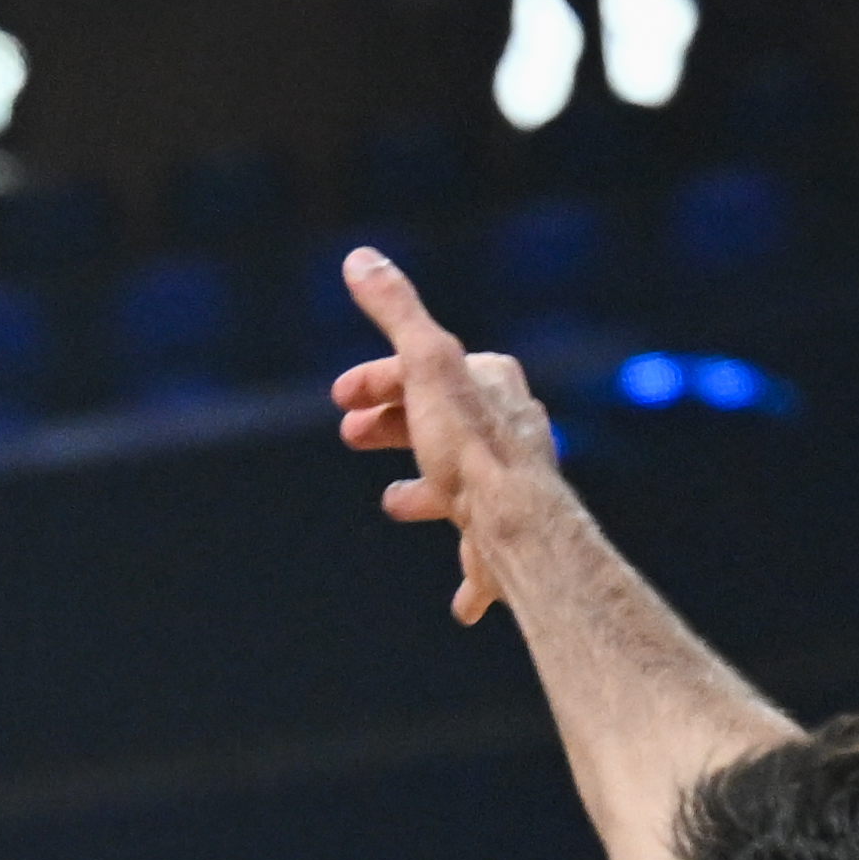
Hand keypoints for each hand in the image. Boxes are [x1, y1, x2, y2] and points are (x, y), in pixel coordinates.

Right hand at [332, 247, 560, 626]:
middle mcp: (510, 430)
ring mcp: (512, 487)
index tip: (341, 401)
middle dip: (395, 425)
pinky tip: (462, 603)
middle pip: (441, 421)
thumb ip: (397, 311)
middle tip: (353, 436)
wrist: (517, 526)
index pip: (426, 369)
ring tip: (393, 503)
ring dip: (426, 490)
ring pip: (463, 483)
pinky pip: (487, 557)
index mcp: (491, 385)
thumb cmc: (472, 449)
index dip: (378, 380)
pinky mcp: (511, 543)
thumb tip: (360, 256)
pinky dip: (470, 571)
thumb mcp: (426, 365)